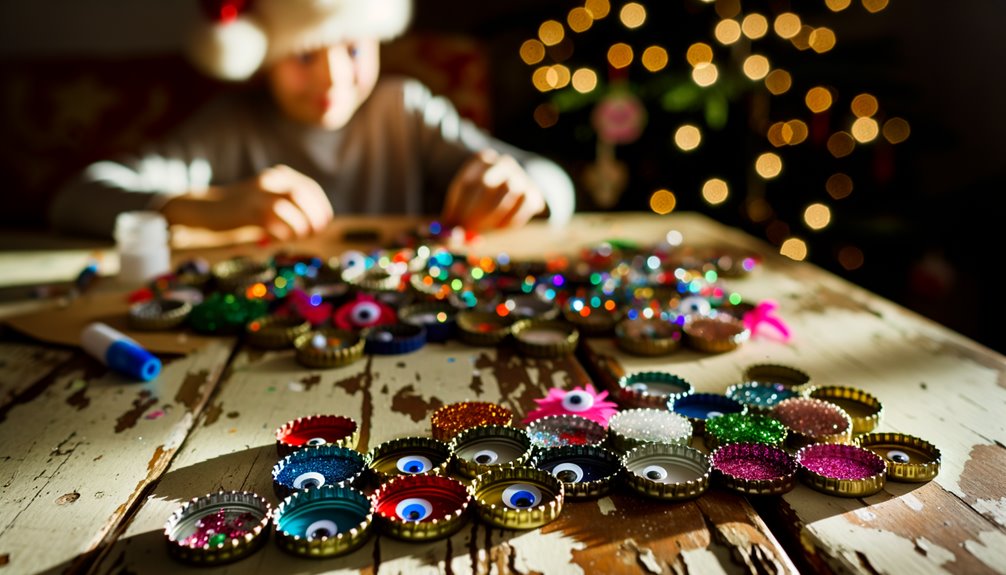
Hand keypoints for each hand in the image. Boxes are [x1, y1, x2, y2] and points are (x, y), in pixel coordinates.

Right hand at [161, 165, 333, 239]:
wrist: (208, 208)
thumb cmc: (245, 210)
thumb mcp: (270, 200)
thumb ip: (293, 206)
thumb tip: (319, 225)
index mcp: (278, 175)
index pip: (309, 188)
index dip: (321, 207)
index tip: (324, 224)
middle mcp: (269, 180)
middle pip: (302, 194)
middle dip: (314, 215)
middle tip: (315, 232)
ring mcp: (256, 194)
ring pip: (288, 205)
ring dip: (300, 225)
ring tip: (299, 237)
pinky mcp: (245, 211)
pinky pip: (271, 220)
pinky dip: (282, 232)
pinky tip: (281, 238)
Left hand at [441, 149, 546, 230]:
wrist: (521, 189)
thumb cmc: (485, 197)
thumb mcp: (468, 200)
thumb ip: (453, 214)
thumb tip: (431, 232)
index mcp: (483, 160)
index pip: (466, 181)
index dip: (455, 205)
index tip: (448, 224)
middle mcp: (503, 163)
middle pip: (485, 186)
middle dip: (471, 212)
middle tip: (462, 232)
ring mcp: (521, 177)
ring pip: (504, 197)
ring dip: (489, 218)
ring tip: (477, 232)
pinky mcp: (534, 194)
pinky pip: (520, 210)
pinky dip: (507, 222)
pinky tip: (497, 230)